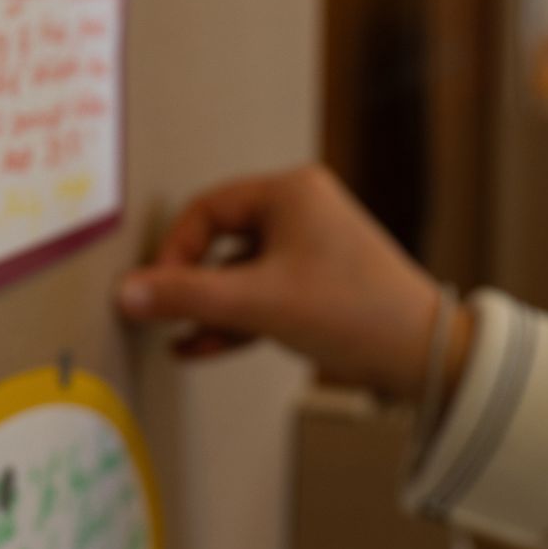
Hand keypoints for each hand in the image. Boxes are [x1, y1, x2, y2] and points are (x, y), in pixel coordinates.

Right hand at [118, 166, 470, 400]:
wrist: (422, 355)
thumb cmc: (351, 311)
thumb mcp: (260, 301)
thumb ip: (188, 296)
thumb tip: (125, 293)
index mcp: (289, 193)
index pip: (208, 210)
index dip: (175, 251)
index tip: (157, 291)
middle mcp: (298, 211)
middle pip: (219, 241)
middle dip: (189, 283)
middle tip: (160, 313)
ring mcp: (307, 249)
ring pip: (237, 273)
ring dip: (207, 307)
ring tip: (174, 337)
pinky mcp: (314, 285)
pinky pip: (258, 295)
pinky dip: (231, 319)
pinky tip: (197, 347)